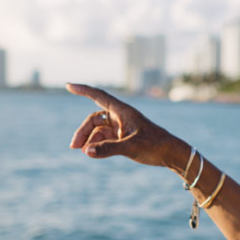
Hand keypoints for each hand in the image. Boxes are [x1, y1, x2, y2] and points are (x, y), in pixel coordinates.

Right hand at [67, 83, 182, 168]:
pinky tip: (92, 153)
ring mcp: (121, 127)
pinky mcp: (123, 137)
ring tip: (83, 151)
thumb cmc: (155, 146)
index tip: (68, 85)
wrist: (171, 154)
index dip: (83, 90)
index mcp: (123, 111)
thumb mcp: (131, 147)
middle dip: (83, 131)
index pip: (99, 96)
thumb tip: (86, 152)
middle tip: (74, 147)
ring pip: (98, 130)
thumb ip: (108, 149)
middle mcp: (120, 116)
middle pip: (94, 119)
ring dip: (89, 139)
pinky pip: (104, 138)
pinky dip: (97, 144)